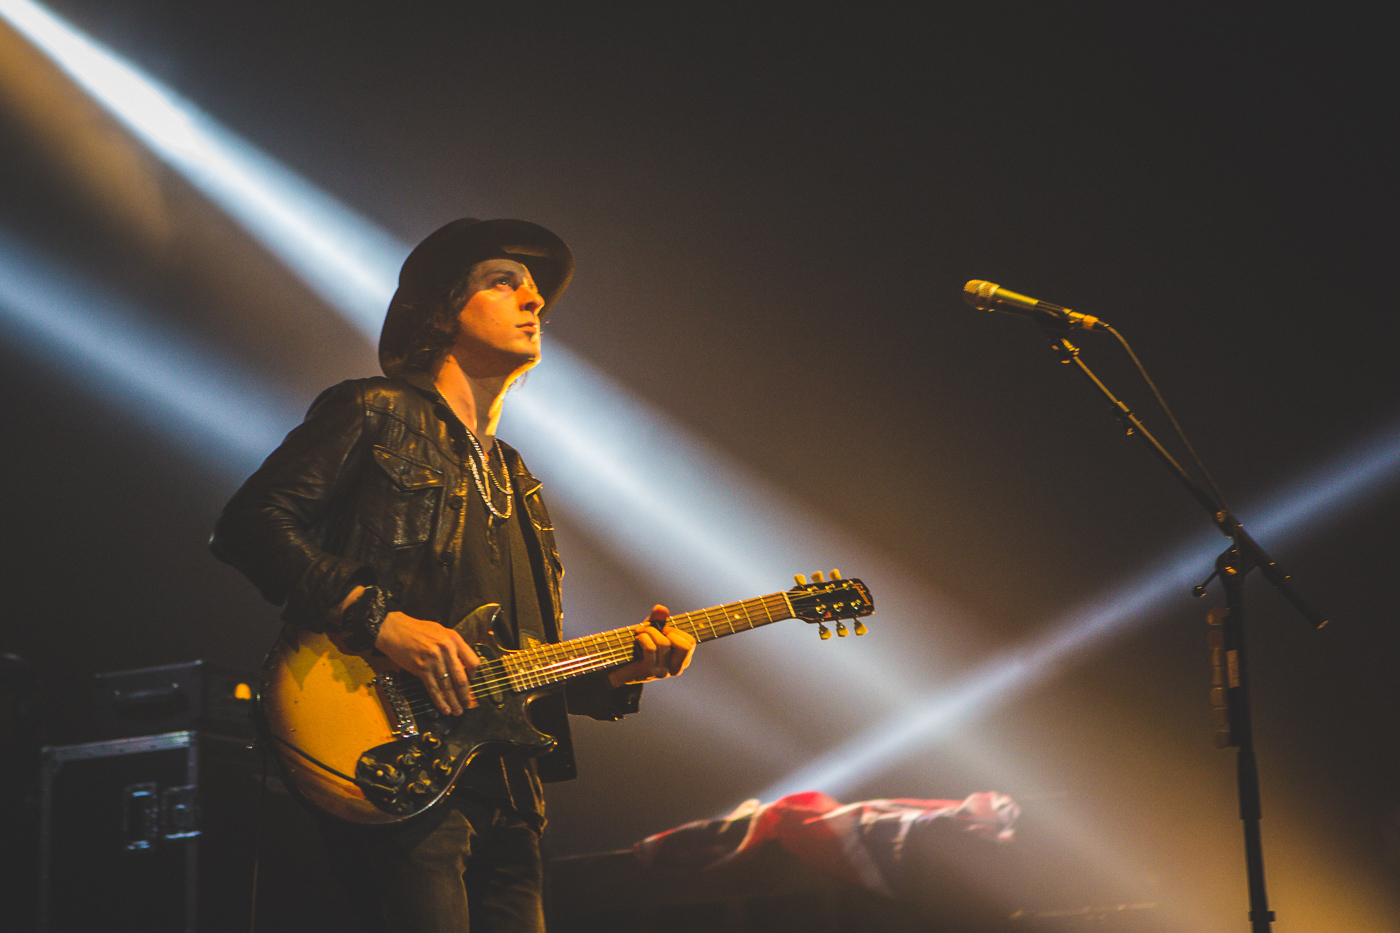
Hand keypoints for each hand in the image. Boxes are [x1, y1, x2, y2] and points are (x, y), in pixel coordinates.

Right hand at [333, 586, 478, 715]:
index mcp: (454, 639)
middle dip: (465, 695)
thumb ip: (452, 647)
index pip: (472, 662)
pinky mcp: (421, 669)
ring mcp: (434, 660)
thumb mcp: (441, 631)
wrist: (395, 629)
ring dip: (453, 701)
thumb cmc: (417, 629)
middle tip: (467, 704)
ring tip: (457, 710)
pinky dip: (440, 701)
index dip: (474, 676)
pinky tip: (444, 708)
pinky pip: (433, 689)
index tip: (471, 682)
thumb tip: (461, 664)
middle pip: (461, 678)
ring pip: (448, 686)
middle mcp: (446, 650)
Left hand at [607, 605, 696, 687]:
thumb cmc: (637, 646)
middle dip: (668, 631)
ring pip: (664, 644)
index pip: (690, 642)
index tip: (663, 630)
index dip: (676, 631)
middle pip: (684, 646)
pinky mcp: (649, 672)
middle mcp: (675, 669)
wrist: (617, 665)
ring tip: (640, 631)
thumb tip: (662, 609)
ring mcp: (663, 672)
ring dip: (650, 631)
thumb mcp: (651, 629)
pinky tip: (637, 638)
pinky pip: (651, 648)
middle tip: (654, 630)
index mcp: (682, 660)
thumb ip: (658, 618)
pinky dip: (643, 638)